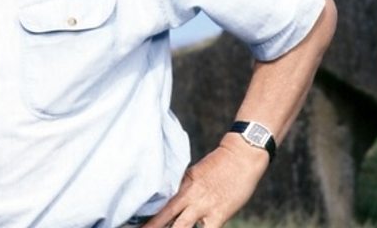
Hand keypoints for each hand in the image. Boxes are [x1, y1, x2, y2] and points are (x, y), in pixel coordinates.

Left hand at [145, 133, 268, 227]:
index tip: (134, 222)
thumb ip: (182, 186)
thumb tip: (170, 197)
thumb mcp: (194, 173)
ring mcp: (203, 206)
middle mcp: (188, 196)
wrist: (241, 155)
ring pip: (180, 227)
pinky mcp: (219, 214)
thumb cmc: (219, 163)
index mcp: (180, 185)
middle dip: (151, 226)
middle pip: (163, 217)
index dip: (147, 217)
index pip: (159, 204)